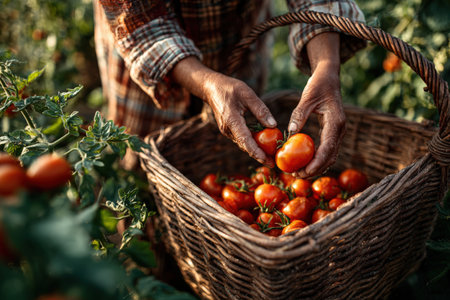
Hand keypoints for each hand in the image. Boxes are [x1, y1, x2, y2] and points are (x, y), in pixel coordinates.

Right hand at [171, 57, 276, 166]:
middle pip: (245, 146)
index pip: (245, 141)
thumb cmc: (230, 88)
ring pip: (243, 144)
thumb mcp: (248, 94)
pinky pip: (241, 139)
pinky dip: (251, 144)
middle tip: (273, 164)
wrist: (211, 88)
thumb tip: (273, 125)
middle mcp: (227, 129)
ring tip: (270, 157)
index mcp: (232, 120)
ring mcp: (227, 131)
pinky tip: (262, 146)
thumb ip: (260, 110)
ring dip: (256, 151)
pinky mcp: (228, 130)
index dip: (257, 152)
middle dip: (259, 156)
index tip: (267, 161)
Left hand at [288, 32, 344, 177]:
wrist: (329, 77)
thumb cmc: (318, 85)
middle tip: (297, 176)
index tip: (304, 172)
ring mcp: (337, 132)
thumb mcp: (307, 97)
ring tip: (298, 173)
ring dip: (316, 167)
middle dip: (315, 169)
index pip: (328, 148)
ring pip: (329, 156)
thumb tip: (290, 133)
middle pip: (330, 156)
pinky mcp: (332, 132)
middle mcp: (339, 130)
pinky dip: (316, 159)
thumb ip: (299, 115)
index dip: (317, 163)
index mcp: (335, 122)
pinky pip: (326, 150)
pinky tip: (303, 164)